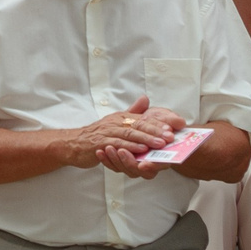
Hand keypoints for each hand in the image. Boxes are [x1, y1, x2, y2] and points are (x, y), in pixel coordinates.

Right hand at [63, 94, 182, 169]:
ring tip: (160, 144)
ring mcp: (107, 133)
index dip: (159, 122)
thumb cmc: (98, 133)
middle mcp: (115, 123)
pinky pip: (117, 145)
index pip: (143, 118)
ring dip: (146, 139)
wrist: (75, 143)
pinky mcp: (100, 144)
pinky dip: (129, 148)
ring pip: (129, 135)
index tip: (175, 126)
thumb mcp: (116, 120)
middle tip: (171, 136)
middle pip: (138, 125)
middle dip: (156, 130)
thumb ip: (132, 111)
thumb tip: (146, 98)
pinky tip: (140, 151)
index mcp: (122, 117)